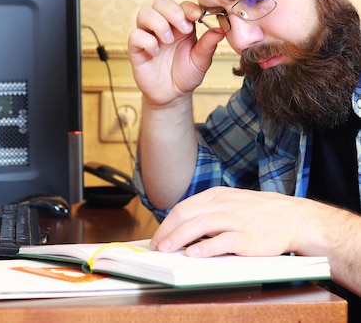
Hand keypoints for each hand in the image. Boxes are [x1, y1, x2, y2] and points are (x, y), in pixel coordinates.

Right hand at [128, 0, 224, 106]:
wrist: (172, 95)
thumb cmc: (186, 75)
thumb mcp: (201, 60)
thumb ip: (209, 44)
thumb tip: (222, 28)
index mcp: (181, 25)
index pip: (182, 5)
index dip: (188, 7)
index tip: (197, 16)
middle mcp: (163, 26)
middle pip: (160, 2)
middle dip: (173, 11)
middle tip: (184, 29)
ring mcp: (148, 36)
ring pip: (145, 13)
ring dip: (158, 24)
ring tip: (168, 40)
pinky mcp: (136, 48)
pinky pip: (135, 35)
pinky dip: (147, 41)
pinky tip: (156, 53)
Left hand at [149, 187, 305, 256]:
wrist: (293, 218)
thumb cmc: (258, 213)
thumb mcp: (230, 202)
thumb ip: (208, 210)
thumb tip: (180, 227)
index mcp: (216, 196)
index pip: (183, 207)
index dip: (166, 223)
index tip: (157, 237)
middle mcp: (223, 205)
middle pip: (186, 214)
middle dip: (167, 231)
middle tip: (157, 246)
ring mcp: (236, 220)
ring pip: (200, 225)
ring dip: (179, 238)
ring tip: (167, 249)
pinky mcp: (249, 237)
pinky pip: (224, 241)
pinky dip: (207, 247)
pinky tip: (194, 254)